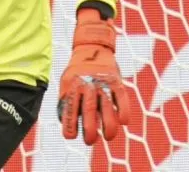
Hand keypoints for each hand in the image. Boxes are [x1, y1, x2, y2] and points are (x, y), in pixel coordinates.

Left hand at [57, 8, 131, 144]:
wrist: (92, 46)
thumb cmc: (77, 69)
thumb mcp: (67, 80)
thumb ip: (66, 99)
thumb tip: (65, 121)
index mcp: (73, 86)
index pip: (70, 110)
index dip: (70, 126)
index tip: (71, 136)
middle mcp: (87, 85)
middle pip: (89, 112)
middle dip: (90, 131)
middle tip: (90, 141)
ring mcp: (102, 83)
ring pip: (108, 109)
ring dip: (109, 127)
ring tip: (108, 137)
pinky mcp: (116, 81)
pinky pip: (122, 99)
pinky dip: (124, 112)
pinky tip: (123, 122)